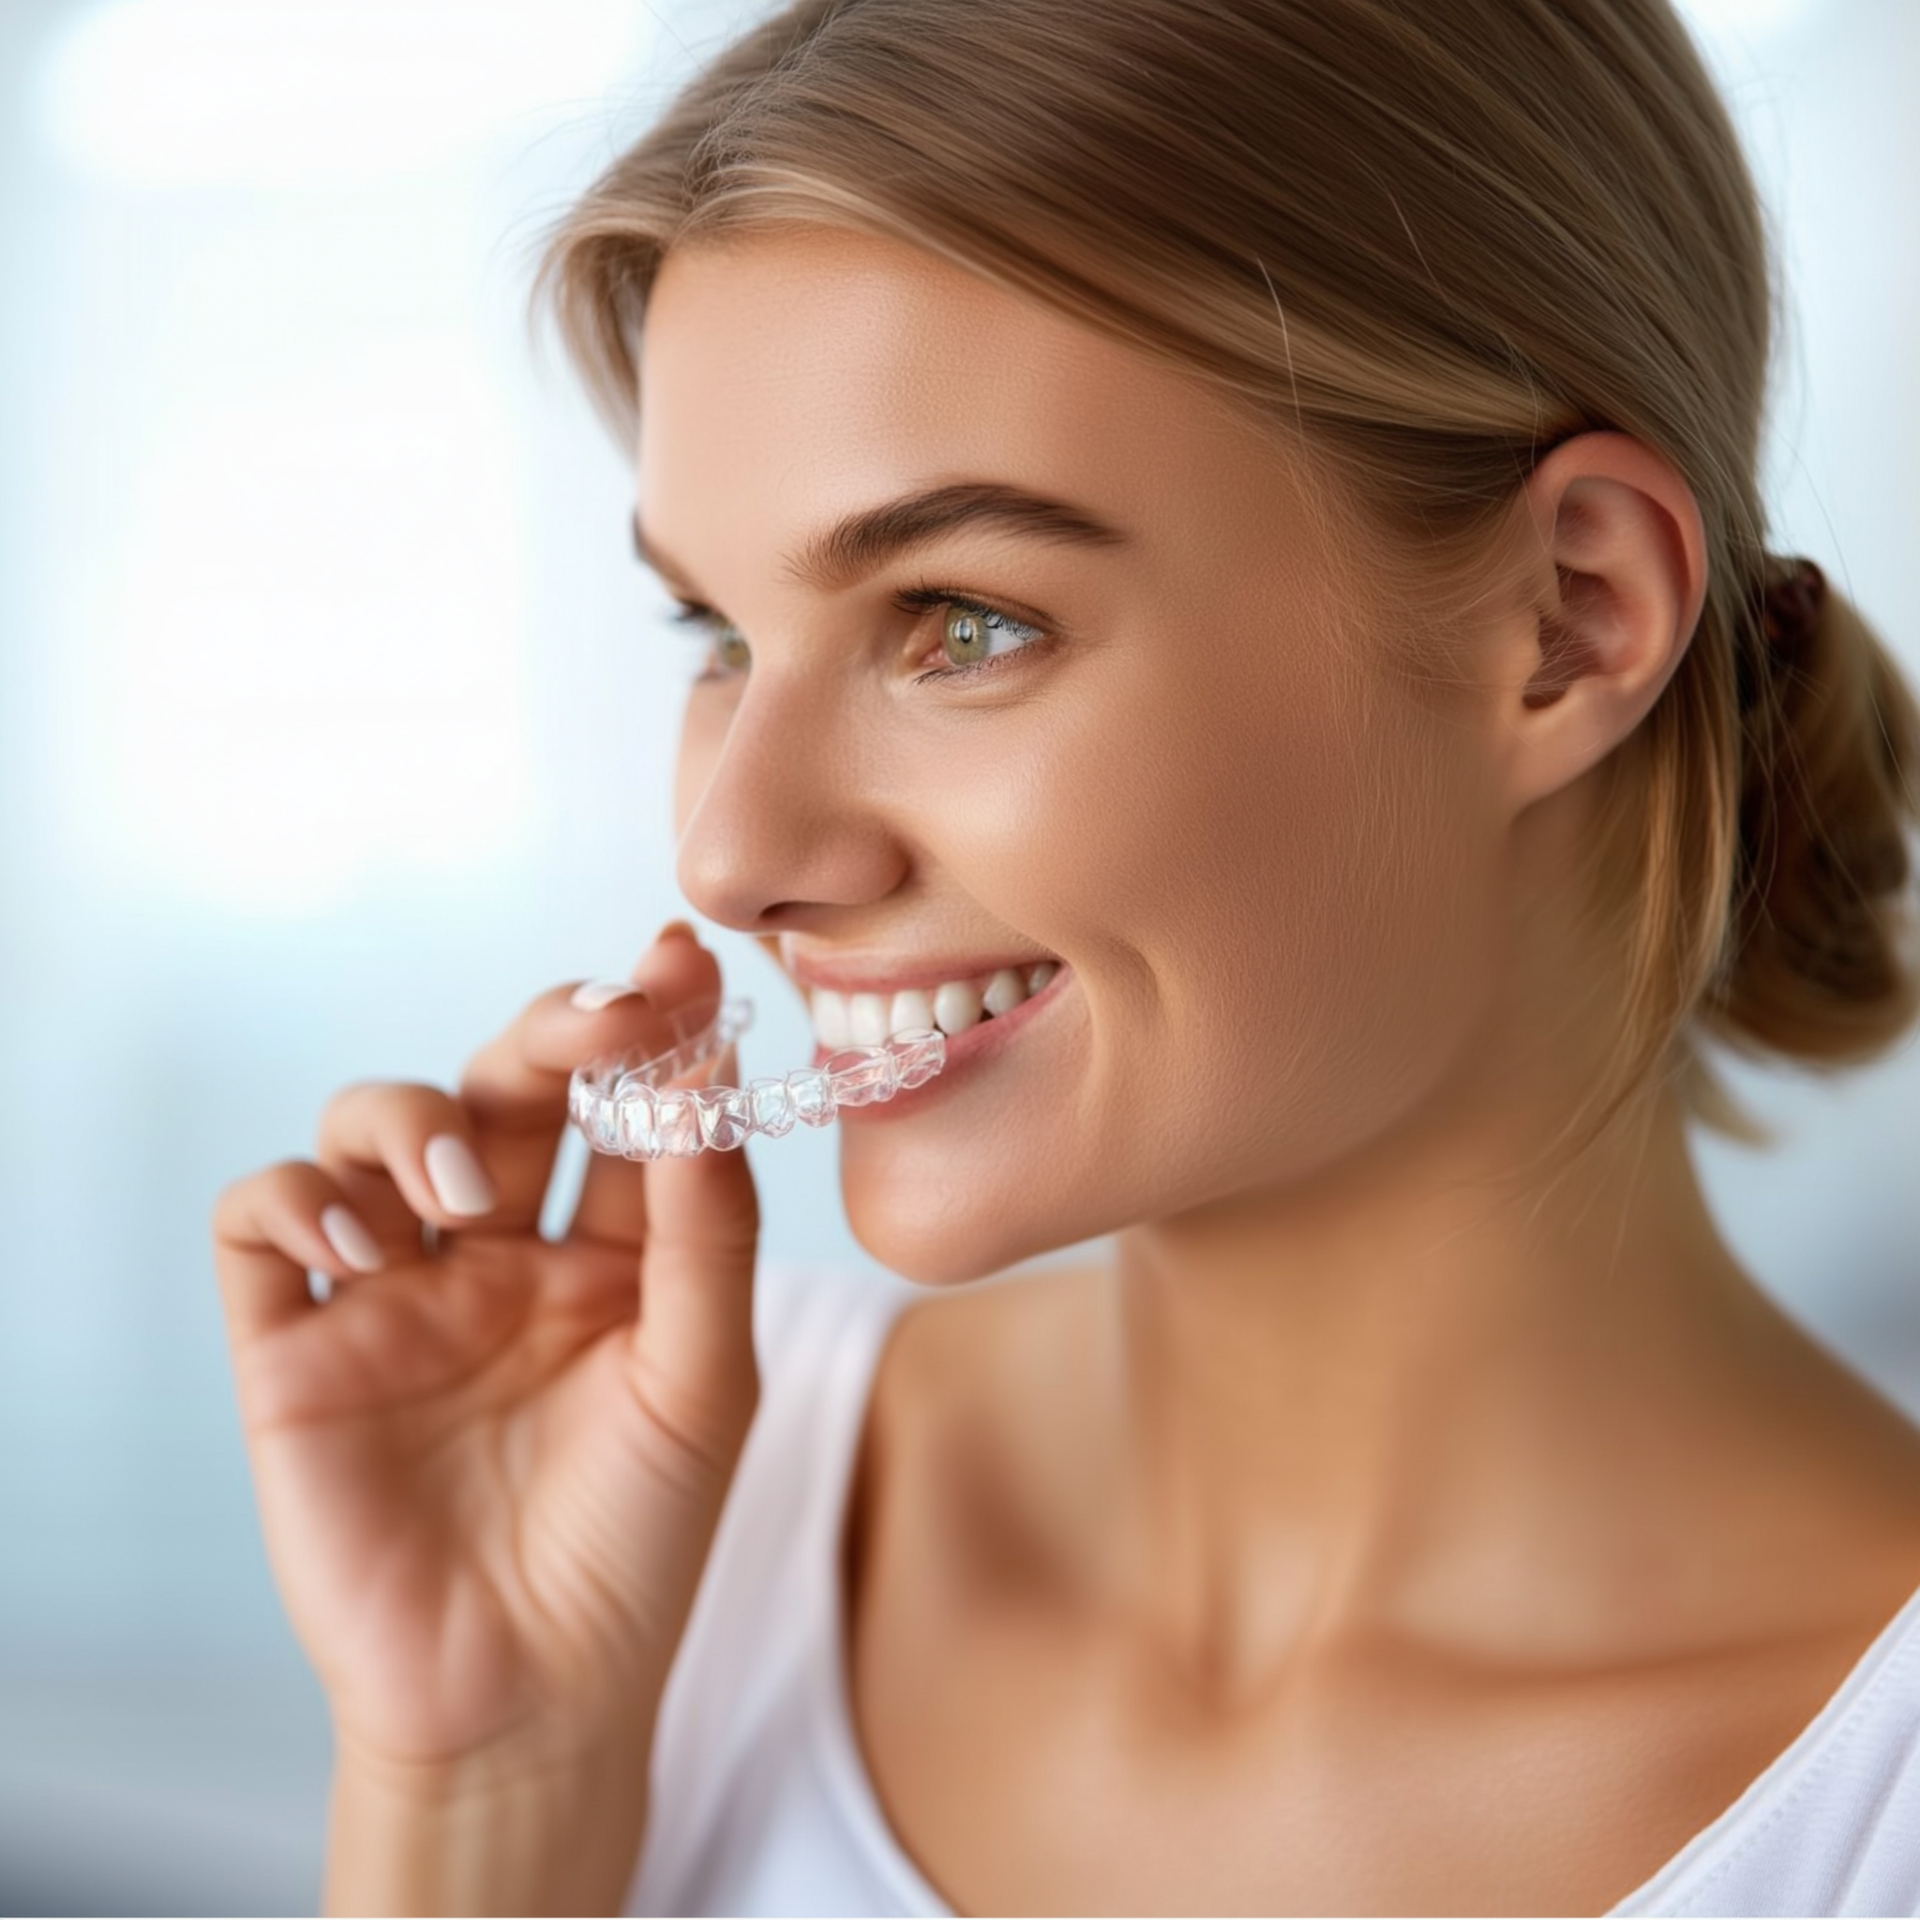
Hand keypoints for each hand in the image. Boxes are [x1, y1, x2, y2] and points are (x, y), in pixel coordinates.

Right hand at [210, 925, 760, 1777]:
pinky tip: (364, 1246)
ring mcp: (393, 1293)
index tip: (681, 962)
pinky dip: (298, 1197)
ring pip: (368, 1124)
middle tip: (595, 1022)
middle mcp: (496, 1253)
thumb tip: (708, 1079)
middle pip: (501, 1082)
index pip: (617, 1103)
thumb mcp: (703, 1375)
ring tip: (463, 1192)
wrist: (529, 1695)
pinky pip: (259, 1220)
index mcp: (604, 1253)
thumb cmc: (636, 1542)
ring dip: (413, 1119)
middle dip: (547, 1029)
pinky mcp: (295, 1346)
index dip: (647, 1025)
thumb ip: (704, 1229)